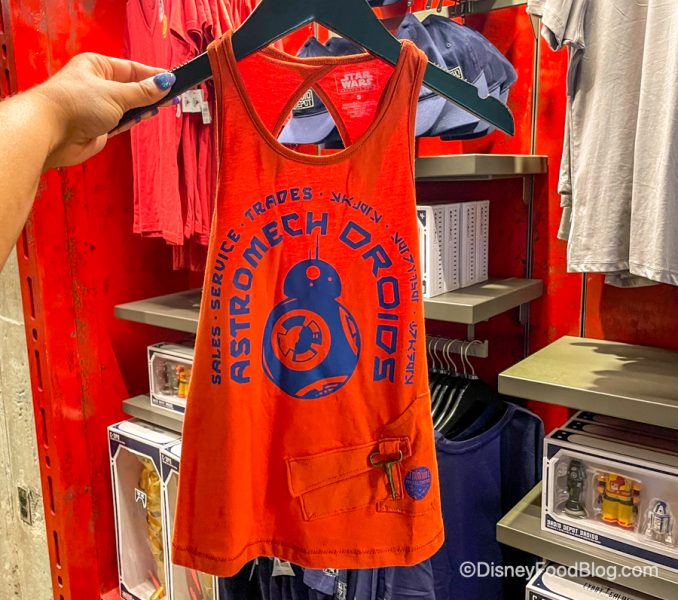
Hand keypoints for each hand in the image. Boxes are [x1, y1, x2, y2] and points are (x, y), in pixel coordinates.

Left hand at [25, 53, 177, 167]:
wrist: (51, 132)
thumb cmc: (74, 104)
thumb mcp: (116, 94)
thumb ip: (143, 92)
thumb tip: (165, 83)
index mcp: (97, 66)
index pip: (132, 69)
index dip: (154, 76)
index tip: (173, 81)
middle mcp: (97, 85)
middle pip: (132, 88)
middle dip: (150, 94)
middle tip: (171, 98)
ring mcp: (98, 106)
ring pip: (129, 107)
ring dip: (142, 109)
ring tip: (158, 108)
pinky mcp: (99, 126)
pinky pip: (122, 122)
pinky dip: (132, 121)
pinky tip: (142, 118)